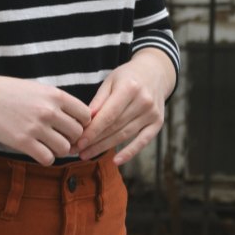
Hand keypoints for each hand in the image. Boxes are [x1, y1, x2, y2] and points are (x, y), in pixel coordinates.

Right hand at [0, 75, 91, 166]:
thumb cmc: (6, 92)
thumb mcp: (36, 88)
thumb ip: (55, 101)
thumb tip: (75, 119)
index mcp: (55, 95)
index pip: (85, 114)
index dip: (81, 123)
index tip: (71, 127)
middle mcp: (49, 110)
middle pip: (77, 134)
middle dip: (71, 139)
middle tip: (60, 139)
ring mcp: (36, 127)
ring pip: (64, 149)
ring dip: (58, 150)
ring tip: (47, 145)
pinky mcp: (23, 142)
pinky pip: (48, 158)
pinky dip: (46, 158)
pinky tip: (38, 152)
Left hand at [75, 49, 175, 165]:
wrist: (155, 72)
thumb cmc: (127, 77)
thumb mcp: (110, 81)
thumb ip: (98, 101)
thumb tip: (84, 121)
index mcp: (129, 88)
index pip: (108, 115)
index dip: (93, 130)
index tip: (78, 141)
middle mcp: (143, 101)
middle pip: (115, 127)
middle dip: (94, 141)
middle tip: (76, 150)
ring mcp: (152, 113)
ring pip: (124, 135)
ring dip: (104, 147)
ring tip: (86, 154)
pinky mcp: (158, 123)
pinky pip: (143, 142)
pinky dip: (129, 153)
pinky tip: (115, 161)